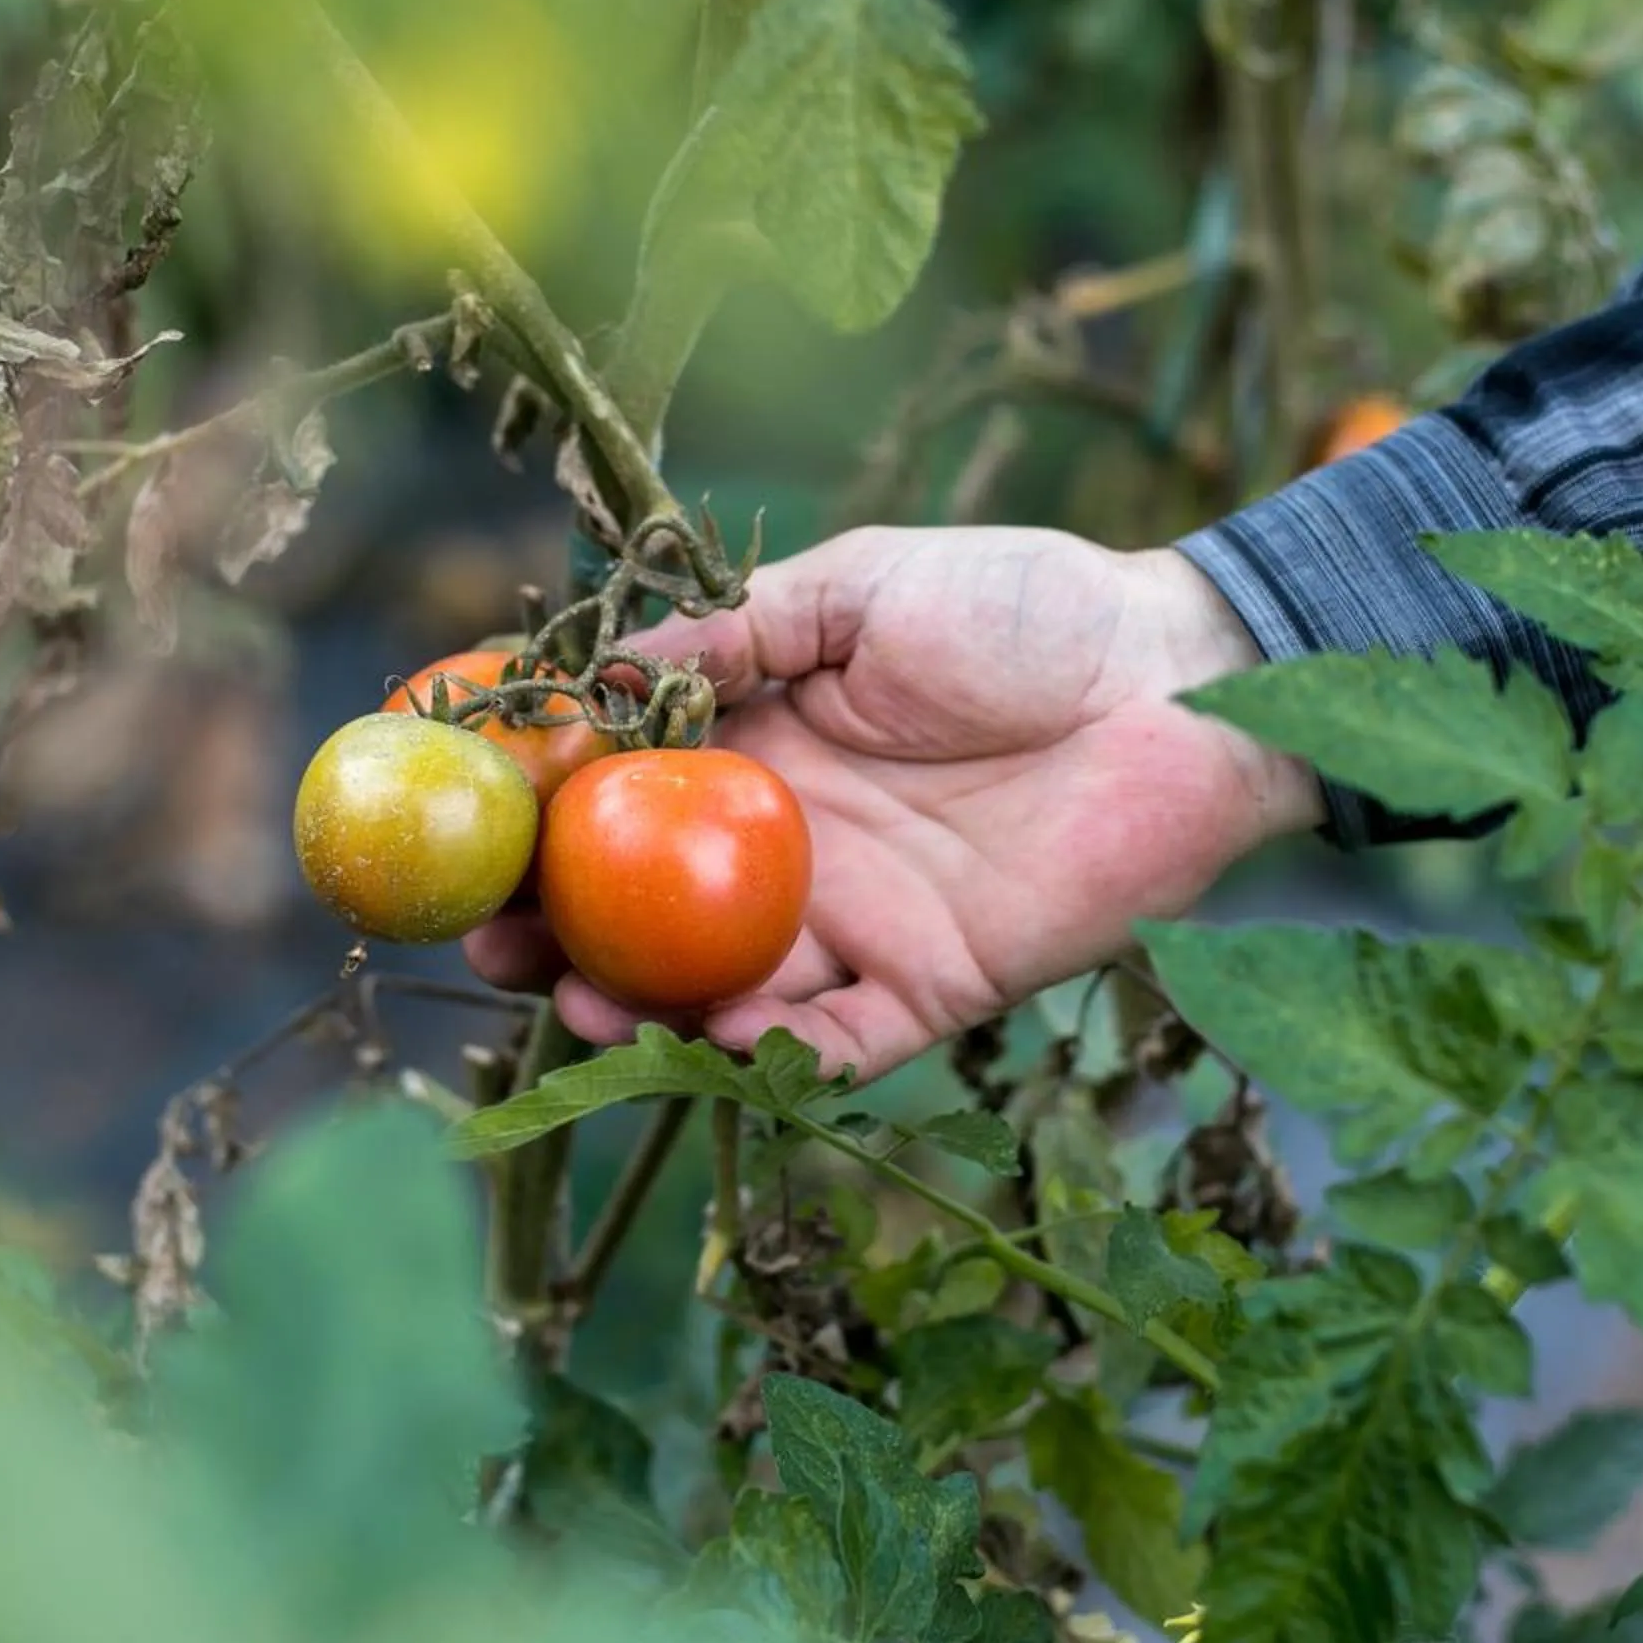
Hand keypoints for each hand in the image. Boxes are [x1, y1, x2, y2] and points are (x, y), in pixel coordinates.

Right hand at [464, 526, 1321, 1080]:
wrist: (1181, 678)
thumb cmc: (1026, 608)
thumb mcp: (859, 587)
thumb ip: (736, 634)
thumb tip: (602, 674)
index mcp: (758, 747)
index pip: (618, 798)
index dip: (536, 819)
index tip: (461, 829)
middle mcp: (790, 849)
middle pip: (646, 917)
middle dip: (560, 937)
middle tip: (497, 944)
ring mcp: (856, 923)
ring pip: (722, 993)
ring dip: (643, 1010)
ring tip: (581, 1000)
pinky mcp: (933, 984)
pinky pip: (841, 1042)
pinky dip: (779, 1056)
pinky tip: (721, 1035)